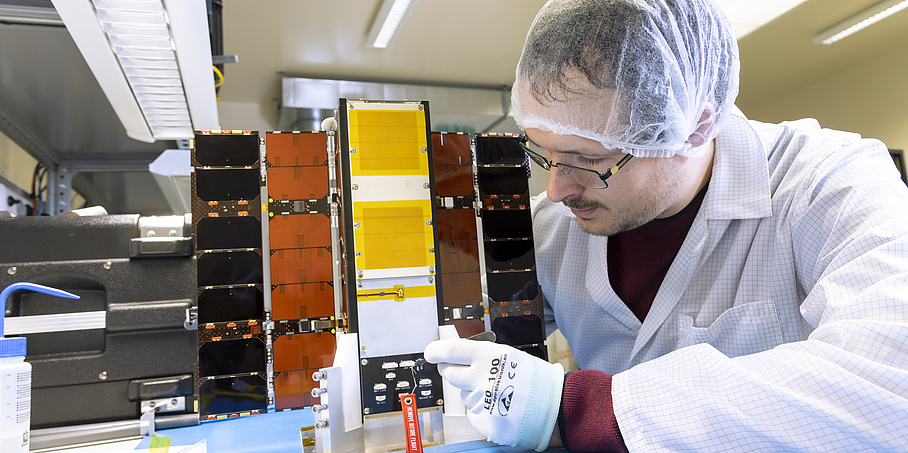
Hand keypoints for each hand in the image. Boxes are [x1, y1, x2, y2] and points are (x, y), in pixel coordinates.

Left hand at [424, 339, 563, 451]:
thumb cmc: (536, 380)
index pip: (450, 351)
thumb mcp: (510, 356)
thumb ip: (482, 356)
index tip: (431, 352)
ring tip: (498, 393)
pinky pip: (473, 414)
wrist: (556, 408)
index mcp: (488, 356)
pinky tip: (500, 407)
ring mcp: (481, 401)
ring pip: (464, 395)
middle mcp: (481, 378)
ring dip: (474, 393)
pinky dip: (483, 411)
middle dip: (453, 371)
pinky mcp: (484, 421)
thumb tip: (458, 355)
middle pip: (449, 373)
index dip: (436, 351)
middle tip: (466, 372)